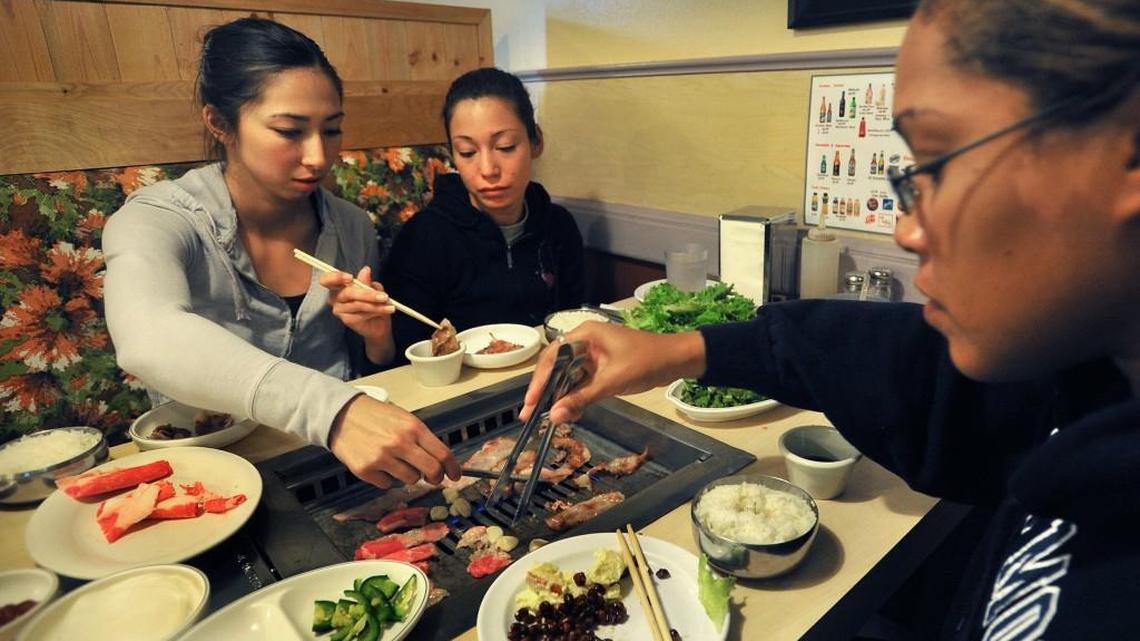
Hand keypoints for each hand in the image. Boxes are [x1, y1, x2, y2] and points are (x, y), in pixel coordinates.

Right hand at [320, 266, 395, 363]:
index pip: (326, 280)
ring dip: (376, 305)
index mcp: (339, 285)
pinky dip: (375, 312)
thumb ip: (367, 281)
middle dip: (367, 294)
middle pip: (347, 293)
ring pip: (357, 304)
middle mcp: (335, 297)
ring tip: (389, 305)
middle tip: (383, 296)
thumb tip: (365, 270)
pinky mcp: (346, 320)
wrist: (379, 322)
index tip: (350, 278)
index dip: (335, 277)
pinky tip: (384, 311)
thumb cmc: (374, 302)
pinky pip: (361, 314)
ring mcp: (339, 309)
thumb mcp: (374, 288)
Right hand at [328, 395, 460, 488]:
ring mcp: (382, 458)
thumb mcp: (404, 419)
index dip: (453, 468)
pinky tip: (379, 464)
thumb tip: (439, 461)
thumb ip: (421, 438)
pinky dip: (386, 478)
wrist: (341, 415)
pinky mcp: (366, 470)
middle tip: (433, 478)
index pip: (442, 453)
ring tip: (397, 462)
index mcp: (413, 428)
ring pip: (411, 480)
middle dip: (436, 477)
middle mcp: (400, 443)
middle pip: (432, 471)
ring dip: (409, 475)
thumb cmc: (376, 416)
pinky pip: (387, 485)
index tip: (456, 475)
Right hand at [520, 322, 707, 423]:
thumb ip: (582, 398)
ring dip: (560, 397)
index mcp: (585, 335)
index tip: (530, 403)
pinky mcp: (601, 368)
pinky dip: (576, 397)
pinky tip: (571, 413)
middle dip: (545, 392)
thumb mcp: (612, 381)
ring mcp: (593, 356)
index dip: (538, 381)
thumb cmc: (647, 361)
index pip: (552, 358)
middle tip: (530, 415)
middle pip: (556, 367)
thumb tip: (555, 416)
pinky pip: (581, 383)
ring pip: (567, 377)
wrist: (678, 360)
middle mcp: (584, 342)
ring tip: (550, 418)